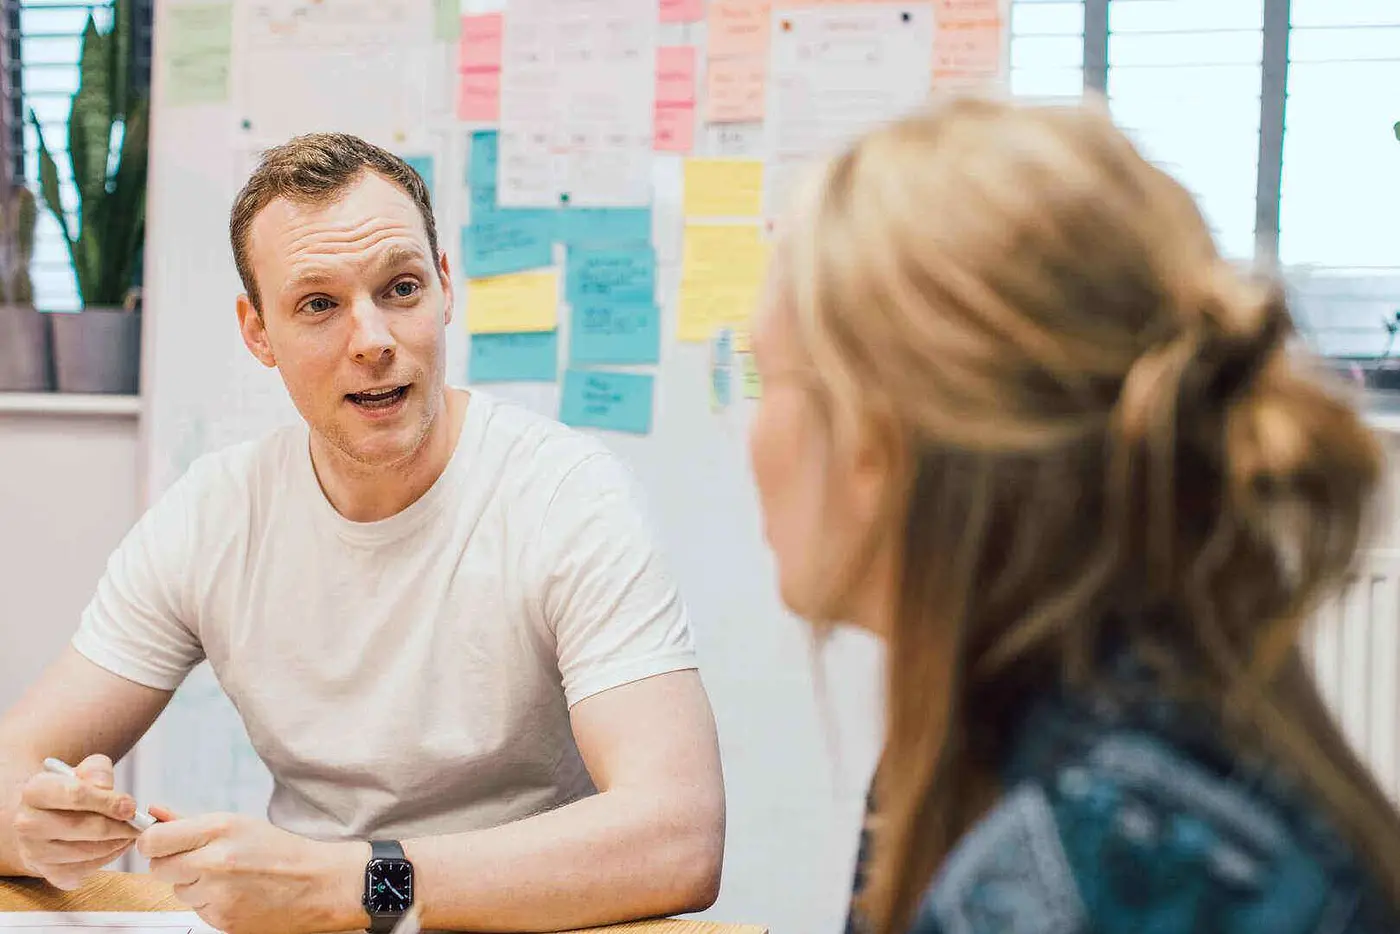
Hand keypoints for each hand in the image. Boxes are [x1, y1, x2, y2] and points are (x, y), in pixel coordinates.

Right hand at [13, 754, 139, 889]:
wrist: (43, 821)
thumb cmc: (69, 792)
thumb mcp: (81, 771)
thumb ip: (97, 771)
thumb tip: (106, 788)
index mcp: (34, 791)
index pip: (75, 795)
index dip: (109, 801)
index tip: (132, 805)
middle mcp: (27, 824)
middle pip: (85, 827)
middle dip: (119, 825)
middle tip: (139, 822)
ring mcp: (36, 853)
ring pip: (89, 851)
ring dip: (118, 842)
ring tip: (131, 831)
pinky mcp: (50, 874)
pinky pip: (89, 869)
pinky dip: (110, 857)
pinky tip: (117, 843)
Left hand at [139, 810, 366, 933]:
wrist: (317, 883)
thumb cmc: (279, 849)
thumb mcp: (237, 824)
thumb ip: (190, 822)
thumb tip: (154, 813)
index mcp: (218, 829)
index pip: (153, 841)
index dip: (152, 843)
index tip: (161, 843)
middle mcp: (214, 861)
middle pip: (158, 868)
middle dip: (173, 864)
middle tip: (200, 860)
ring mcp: (217, 894)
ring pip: (178, 891)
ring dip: (193, 885)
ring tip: (227, 877)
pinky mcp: (222, 920)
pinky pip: (197, 910)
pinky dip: (210, 902)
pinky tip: (235, 893)